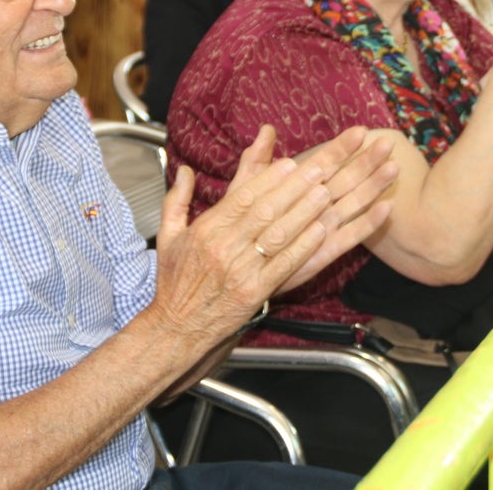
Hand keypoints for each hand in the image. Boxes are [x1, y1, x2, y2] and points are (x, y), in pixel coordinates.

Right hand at [149, 126, 395, 341]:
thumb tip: (184, 169)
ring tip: (325, 194)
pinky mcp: (254, 293)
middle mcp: (223, 248)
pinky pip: (284, 265)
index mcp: (205, 231)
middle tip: (318, 169)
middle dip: (294, 189)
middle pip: (264, 212)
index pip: (242, 198)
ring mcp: (241, 271)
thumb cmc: (175, 281)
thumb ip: (177, 199)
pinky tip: (320, 231)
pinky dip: (303, 246)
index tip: (290, 164)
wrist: (176, 327)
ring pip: (277, 236)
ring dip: (304, 213)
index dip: (269, 179)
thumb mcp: (167, 236)